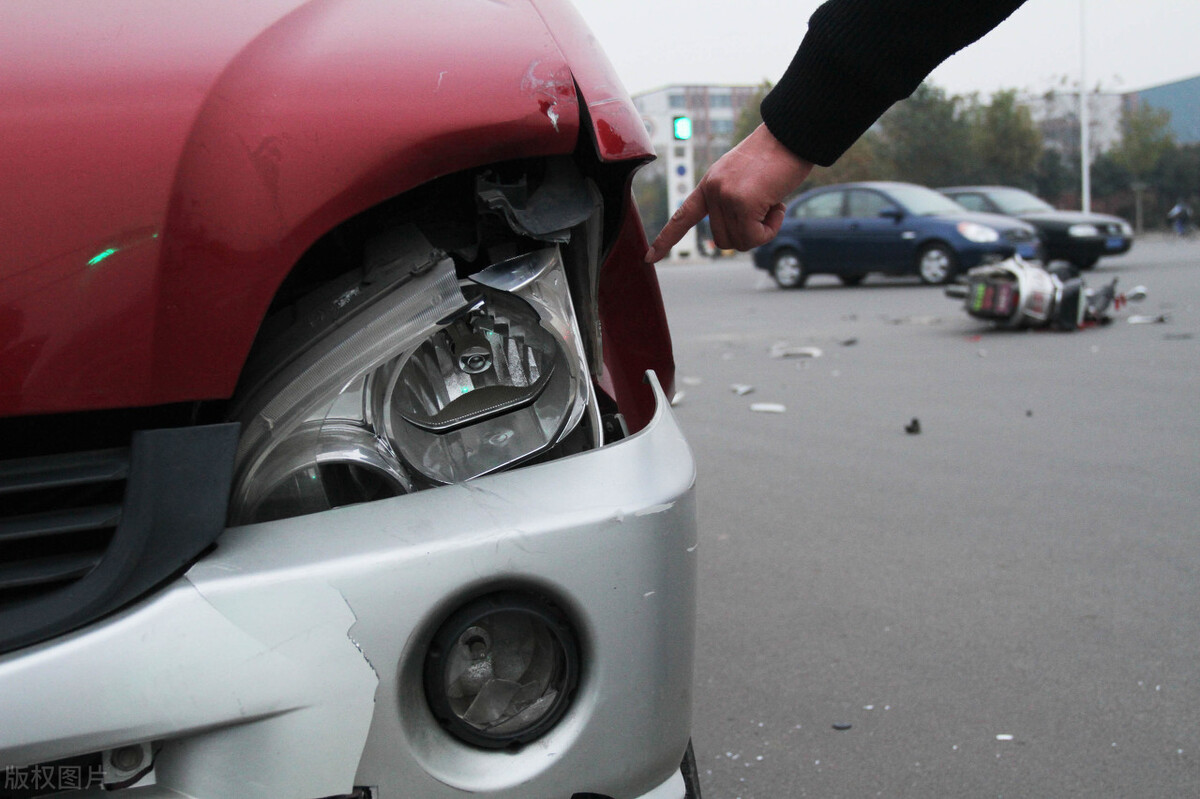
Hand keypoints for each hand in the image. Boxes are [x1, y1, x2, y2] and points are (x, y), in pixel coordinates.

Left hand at [645, 124, 813, 262]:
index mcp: (709, 184)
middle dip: (747, 233)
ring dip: (761, 231)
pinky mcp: (742, 202)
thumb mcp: (744, 179)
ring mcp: (725, 196)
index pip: (682, 215)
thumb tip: (736, 234)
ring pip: (739, 242)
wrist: (790, 135)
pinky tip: (778, 205)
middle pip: (722, 240)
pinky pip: (755, 237)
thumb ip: (732, 202)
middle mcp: (712, 190)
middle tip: (766, 209)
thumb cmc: (775, 158)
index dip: (666, 239)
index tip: (649, 257)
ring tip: (772, 203)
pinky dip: (771, 229)